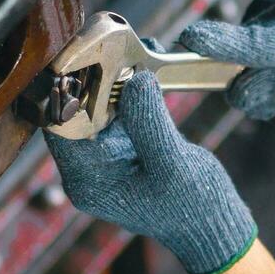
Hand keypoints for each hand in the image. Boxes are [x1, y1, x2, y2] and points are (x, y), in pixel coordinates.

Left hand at [43, 72, 256, 273]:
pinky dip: (134, 86)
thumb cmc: (193, 209)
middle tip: (114, 46)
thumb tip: (135, 79)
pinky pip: (122, 107)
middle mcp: (89, 166)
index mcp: (87, 179)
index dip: (69, 90)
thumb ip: (149, 124)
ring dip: (116, 77)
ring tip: (134, 51)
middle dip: (95, 77)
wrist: (214, 227)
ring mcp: (107, 153)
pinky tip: (147, 63)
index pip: (59, 125)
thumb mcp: (172, 166)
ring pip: (99, 103)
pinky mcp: (127, 142)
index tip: (87, 58)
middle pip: (77, 110)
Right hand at [177, 0, 274, 118]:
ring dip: (263, 70)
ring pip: (244, 52)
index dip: (221, 44)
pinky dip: (264, 56)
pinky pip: (248, 41)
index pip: (257, 43)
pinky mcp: (264, 2)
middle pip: (243, 59)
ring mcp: (273, 1)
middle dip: (254, 85)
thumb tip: (235, 93)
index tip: (190, 37)